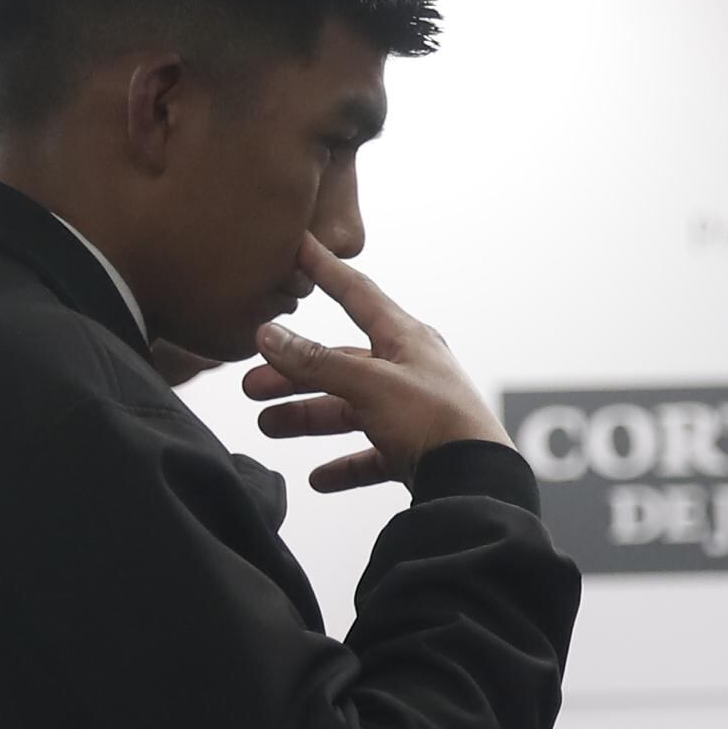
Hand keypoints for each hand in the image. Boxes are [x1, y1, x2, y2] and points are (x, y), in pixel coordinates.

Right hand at [240, 241, 506, 494]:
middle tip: (251, 384)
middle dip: (294, 373)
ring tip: (269, 426)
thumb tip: (269, 335)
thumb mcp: (370, 384)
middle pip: (342, 364)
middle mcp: (410, 371)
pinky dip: (344, 464)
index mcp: (407, 340)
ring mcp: (413, 412)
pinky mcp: (416, 451)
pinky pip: (371, 455)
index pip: (358, 294)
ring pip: (350, 410)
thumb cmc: (436, 422)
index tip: (300, 245)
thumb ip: (318, 362)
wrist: (476, 483)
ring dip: (309, 418)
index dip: (326, 270)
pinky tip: (319, 477)